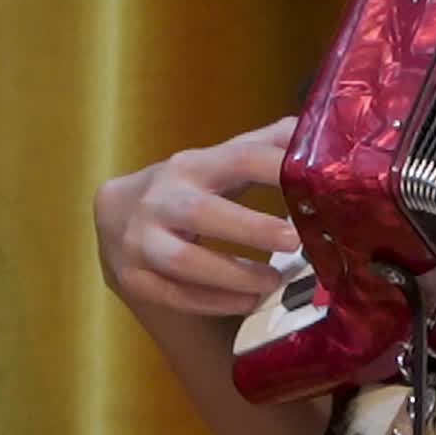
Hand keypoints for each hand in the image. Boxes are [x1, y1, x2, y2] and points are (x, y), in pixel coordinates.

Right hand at [93, 117, 301, 316]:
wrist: (117, 214)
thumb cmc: (188, 186)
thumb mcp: (220, 160)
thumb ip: (266, 146)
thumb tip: (318, 132)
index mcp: (193, 165)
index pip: (238, 158)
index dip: (275, 167)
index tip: (315, 183)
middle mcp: (162, 199)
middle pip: (201, 212)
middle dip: (250, 228)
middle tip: (294, 241)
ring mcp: (142, 239)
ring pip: (183, 260)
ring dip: (233, 275)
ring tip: (274, 282)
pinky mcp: (134, 277)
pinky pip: (174, 295)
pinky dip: (214, 302)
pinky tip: (248, 302)